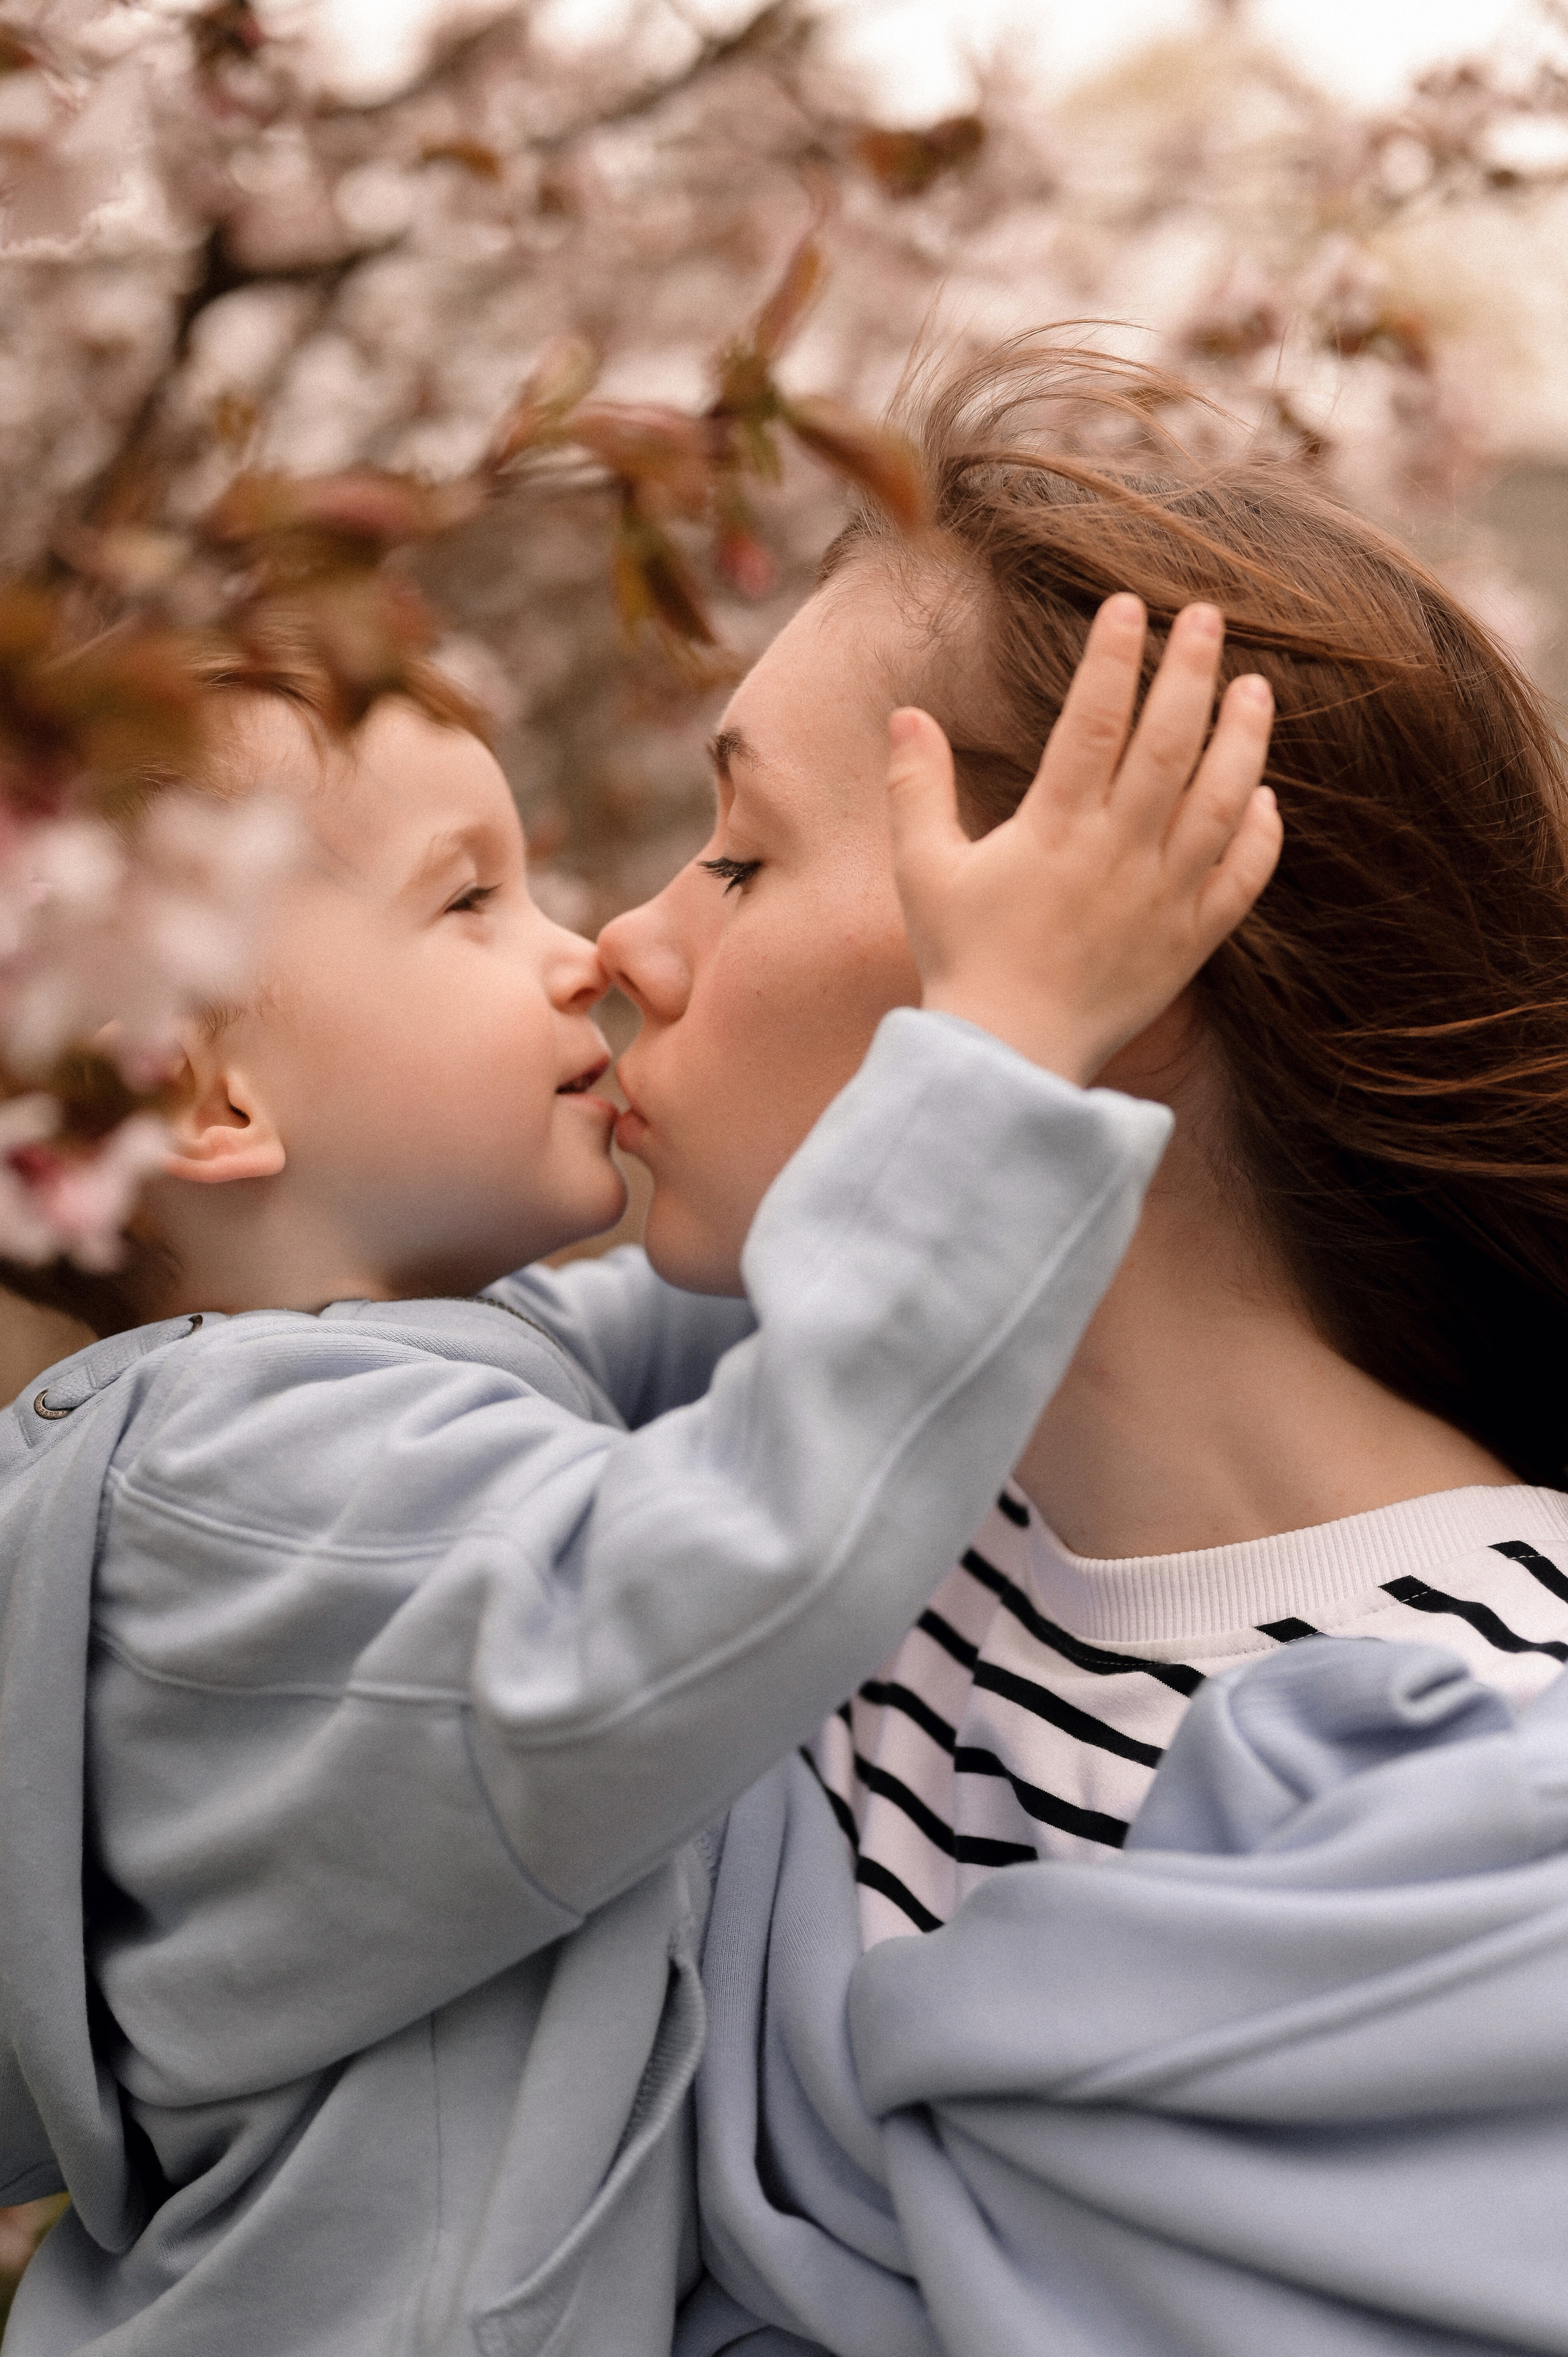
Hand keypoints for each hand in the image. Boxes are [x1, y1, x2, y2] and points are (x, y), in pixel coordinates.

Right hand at [887, 595, 1280, 1084]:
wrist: (1006, 1058)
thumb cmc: (960, 961)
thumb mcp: (922, 870)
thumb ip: (917, 787)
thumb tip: (908, 713)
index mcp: (1053, 831)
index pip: (1094, 722)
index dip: (1112, 659)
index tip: (1127, 606)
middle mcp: (1116, 856)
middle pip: (1168, 746)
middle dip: (1190, 672)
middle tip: (1206, 616)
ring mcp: (1161, 900)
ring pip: (1219, 803)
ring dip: (1243, 739)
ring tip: (1256, 686)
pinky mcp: (1189, 943)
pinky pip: (1240, 881)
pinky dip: (1260, 836)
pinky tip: (1265, 798)